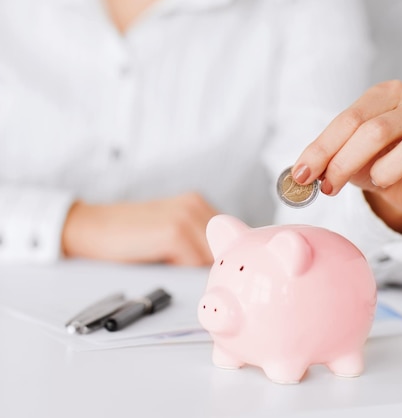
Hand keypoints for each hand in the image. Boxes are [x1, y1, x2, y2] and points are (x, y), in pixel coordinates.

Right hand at [62, 192, 216, 264]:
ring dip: (196, 272)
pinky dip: (183, 273)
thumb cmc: (129, 236)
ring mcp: (186, 216)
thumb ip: (195, 243)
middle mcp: (196, 205)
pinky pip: (194, 264)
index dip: (222, 259)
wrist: (93, 227)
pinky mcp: (175, 232)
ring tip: (173, 270)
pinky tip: (163, 266)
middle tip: (192, 278)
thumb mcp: (169, 232)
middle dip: (213, 267)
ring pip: (211, 259)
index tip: (215, 273)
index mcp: (197, 203)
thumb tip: (220, 269)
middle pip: (224, 249)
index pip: (229, 238)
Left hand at [292, 81, 401, 232]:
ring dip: (385, 173)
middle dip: (343, 163)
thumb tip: (301, 173)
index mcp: (388, 96)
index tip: (301, 174)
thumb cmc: (385, 160)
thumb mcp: (354, 152)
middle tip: (327, 187)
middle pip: (374, 131)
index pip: (349, 118)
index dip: (322, 148)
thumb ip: (331, 155)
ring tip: (381, 180)